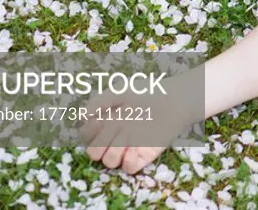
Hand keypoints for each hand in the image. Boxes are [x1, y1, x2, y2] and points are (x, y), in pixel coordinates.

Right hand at [78, 75, 199, 174]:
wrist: (176, 99)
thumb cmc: (148, 91)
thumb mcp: (122, 90)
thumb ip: (100, 101)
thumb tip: (81, 116)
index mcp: (107, 120)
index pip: (86, 134)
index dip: (88, 131)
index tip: (99, 122)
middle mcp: (116, 135)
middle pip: (95, 152)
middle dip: (98, 148)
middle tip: (111, 136)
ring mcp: (130, 146)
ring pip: (110, 162)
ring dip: (113, 156)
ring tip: (124, 143)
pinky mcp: (146, 154)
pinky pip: (131, 167)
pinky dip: (130, 162)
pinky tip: (136, 150)